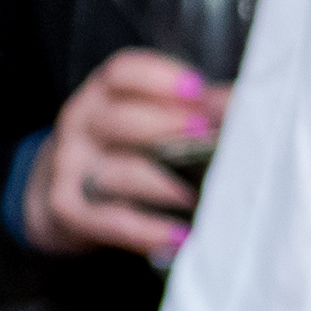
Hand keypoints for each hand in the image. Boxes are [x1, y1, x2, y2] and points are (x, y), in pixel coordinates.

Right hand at [25, 49, 228, 259]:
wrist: (64, 193)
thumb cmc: (128, 147)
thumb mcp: (149, 118)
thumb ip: (194, 108)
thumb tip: (246, 104)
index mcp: (105, 93)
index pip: (122, 73)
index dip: (159, 77)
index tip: (198, 89)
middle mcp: (82, 122)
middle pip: (120, 120)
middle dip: (167, 128)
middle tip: (206, 138)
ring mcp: (70, 165)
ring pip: (119, 173)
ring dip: (165, 186)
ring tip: (201, 197)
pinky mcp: (67, 207)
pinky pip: (109, 219)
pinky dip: (147, 231)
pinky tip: (181, 237)